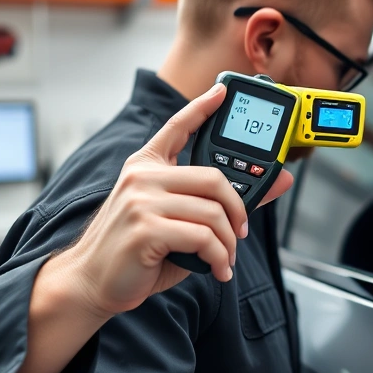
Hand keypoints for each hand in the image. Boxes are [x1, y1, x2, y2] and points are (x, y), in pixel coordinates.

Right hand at [58, 82, 293, 316]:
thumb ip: (220, 202)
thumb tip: (281, 181)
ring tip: (226, 258)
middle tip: (241, 232)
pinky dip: (219, 258)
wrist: (91, 282)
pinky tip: (218, 269)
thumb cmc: (137, 252)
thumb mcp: (178, 221)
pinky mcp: (145, 229)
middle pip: (214, 177)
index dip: (202, 107)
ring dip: (228, 242)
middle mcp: (142, 177)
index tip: (222, 90)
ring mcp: (141, 201)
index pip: (177, 127)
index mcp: (145, 166)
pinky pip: (203, 238)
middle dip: (238, 209)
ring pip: (212, 212)